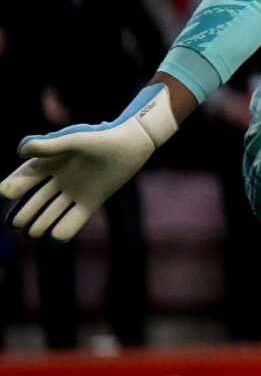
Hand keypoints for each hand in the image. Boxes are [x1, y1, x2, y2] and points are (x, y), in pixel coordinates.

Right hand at [5, 83, 178, 240]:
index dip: (16, 185)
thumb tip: (21, 151)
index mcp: (53, 161)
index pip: (28, 176)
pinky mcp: (92, 199)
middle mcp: (61, 178)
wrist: (131, 144)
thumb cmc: (101, 138)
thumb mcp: (74, 141)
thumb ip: (49, 147)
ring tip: (32, 234)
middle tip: (14, 223)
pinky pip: (77, 216)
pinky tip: (58, 237)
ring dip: (44, 221)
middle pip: (39, 197)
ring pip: (55, 209)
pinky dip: (68, 226)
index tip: (4, 193)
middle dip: (27, 210)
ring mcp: (76, 190)